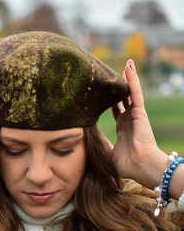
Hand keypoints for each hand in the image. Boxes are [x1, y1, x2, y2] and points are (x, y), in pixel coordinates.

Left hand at [109, 59, 166, 189]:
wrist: (140, 166)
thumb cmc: (127, 164)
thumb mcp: (109, 153)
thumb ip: (101, 145)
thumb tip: (90, 141)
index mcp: (123, 128)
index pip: (116, 110)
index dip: (110, 102)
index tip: (101, 94)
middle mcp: (129, 119)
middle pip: (123, 99)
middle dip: (117, 88)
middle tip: (111, 76)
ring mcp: (135, 115)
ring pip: (130, 93)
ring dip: (127, 79)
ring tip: (125, 64)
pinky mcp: (140, 113)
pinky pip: (135, 94)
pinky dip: (132, 81)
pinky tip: (128, 68)